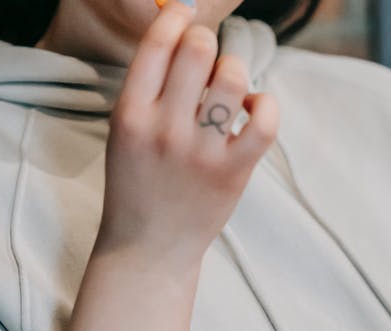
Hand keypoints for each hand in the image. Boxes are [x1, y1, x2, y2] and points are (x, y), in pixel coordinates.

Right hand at [95, 0, 278, 268]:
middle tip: (205, 56)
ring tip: (228, 87)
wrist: (147, 248)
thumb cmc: (137, 184)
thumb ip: (149, 87)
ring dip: (234, 71)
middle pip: (197, 48)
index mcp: (129, 114)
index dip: (177, 19)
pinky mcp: (232, 172)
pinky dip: (266, 104)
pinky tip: (252, 110)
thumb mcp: (125, 132)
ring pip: (234, 78)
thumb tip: (187, 32)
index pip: (158, 43)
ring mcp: (200, 152)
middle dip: (205, 40)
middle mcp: (164, 129)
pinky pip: (266, 120)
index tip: (185, 17)